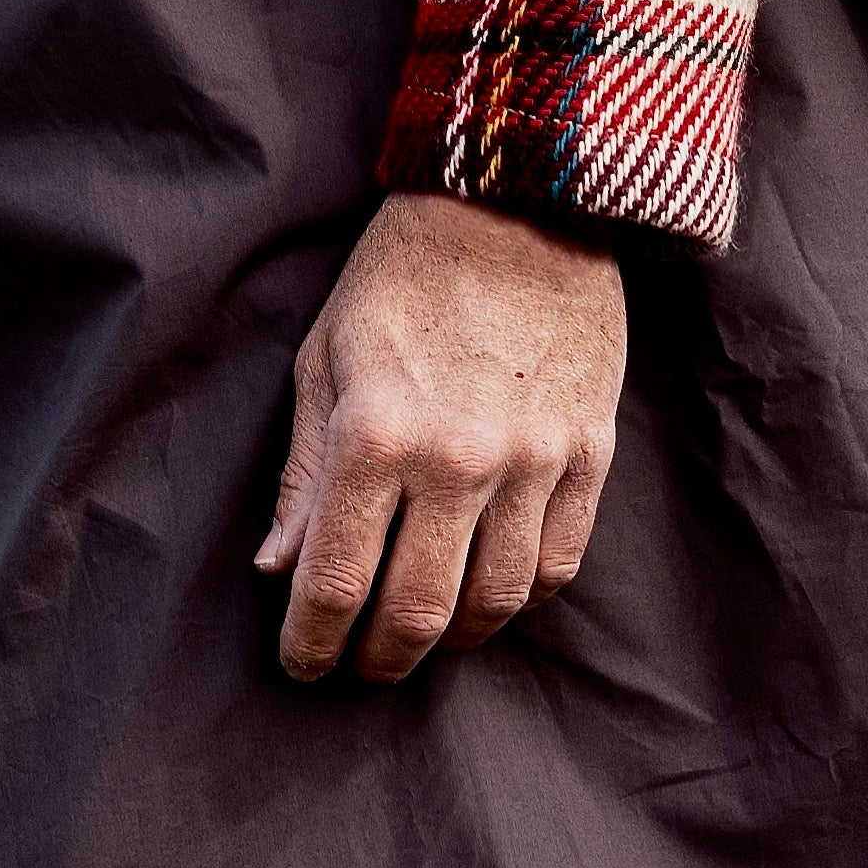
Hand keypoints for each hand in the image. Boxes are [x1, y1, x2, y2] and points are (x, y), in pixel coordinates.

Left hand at [258, 191, 624, 686]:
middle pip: (417, 612)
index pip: (336, 582)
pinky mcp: (589, 452)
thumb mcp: (325, 359)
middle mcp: (459, 460)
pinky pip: (558, 563)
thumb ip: (304, 475)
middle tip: (358, 668)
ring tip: (424, 639)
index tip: (301, 665)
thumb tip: (278, 570)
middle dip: (378, 659)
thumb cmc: (403, 274)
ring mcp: (535, 460)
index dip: (312, 643)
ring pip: (495, 602)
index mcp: (377, 433)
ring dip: (453, 639)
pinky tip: (488, 594)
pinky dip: (520, 597)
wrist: (521, 199)